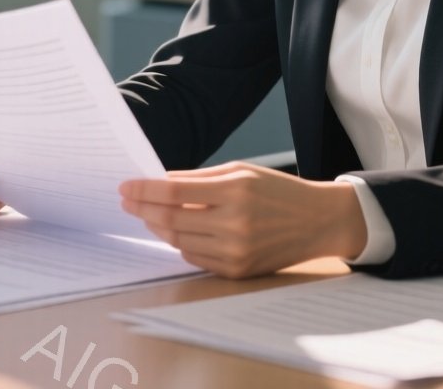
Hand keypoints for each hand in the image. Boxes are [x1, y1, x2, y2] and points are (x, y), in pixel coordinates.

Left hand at [118, 161, 367, 278]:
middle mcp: (234, 223)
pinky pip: (195, 258)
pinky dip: (181, 243)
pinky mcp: (237, 270)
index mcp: (235, 191)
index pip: (173, 192)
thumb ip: (199, 178)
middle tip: (127, 201)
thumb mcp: (242, 171)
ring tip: (148, 215)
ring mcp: (235, 251)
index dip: (144, 190)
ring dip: (158, 227)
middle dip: (143, 209)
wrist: (317, 222)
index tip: (125, 187)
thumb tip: (160, 181)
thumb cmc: (278, 191)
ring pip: (179, 241)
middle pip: (171, 219)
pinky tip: (175, 231)